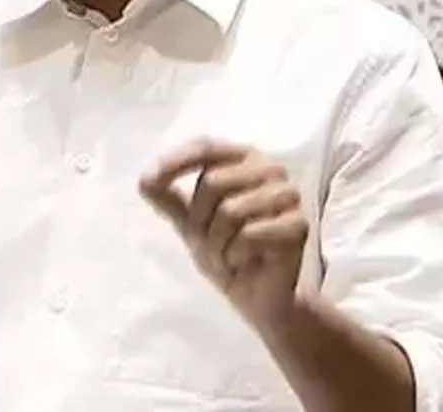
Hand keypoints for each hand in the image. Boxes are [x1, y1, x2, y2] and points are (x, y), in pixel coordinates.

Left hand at [139, 139, 309, 326]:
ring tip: (228, 256)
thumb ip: (168, 197)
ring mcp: (288, 195)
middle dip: (200, 223)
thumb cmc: (226, 250)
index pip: (205, 147)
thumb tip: (143, 178)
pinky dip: (238, 255)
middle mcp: (268, 169)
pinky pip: (252, 235)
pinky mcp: (299, 224)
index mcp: (242, 159)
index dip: (175, 161)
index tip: (146, 179)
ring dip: (218, 245)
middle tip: (208, 246)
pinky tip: (247, 262)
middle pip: (214, 182)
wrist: (258, 295)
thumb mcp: (189, 222)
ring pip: (232, 211)